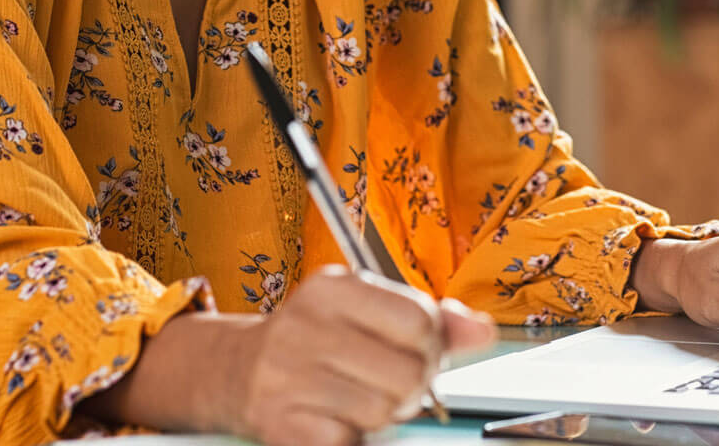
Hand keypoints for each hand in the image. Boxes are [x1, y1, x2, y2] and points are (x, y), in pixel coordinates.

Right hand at [224, 266, 495, 444]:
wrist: (236, 372)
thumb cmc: (316, 341)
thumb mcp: (366, 312)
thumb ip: (430, 320)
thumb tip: (482, 331)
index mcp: (333, 288)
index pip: (420, 319)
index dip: (430, 346)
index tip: (415, 352)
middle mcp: (306, 325)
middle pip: (408, 373)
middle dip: (411, 389)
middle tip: (389, 386)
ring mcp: (288, 375)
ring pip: (383, 411)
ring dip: (381, 417)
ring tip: (357, 402)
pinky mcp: (281, 423)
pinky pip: (348, 440)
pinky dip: (351, 438)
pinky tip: (333, 420)